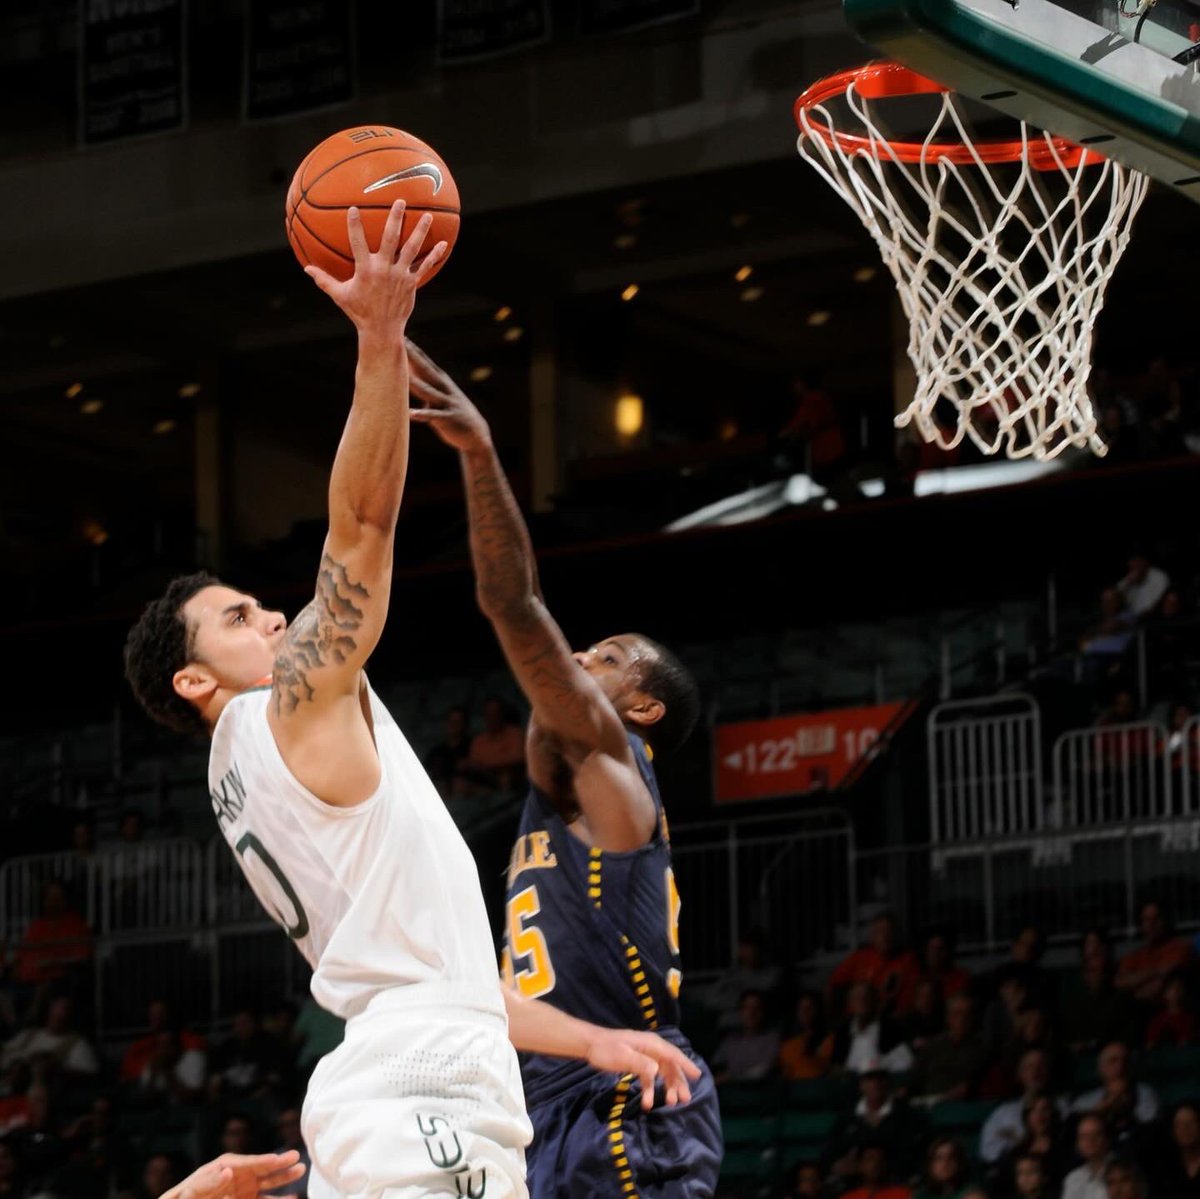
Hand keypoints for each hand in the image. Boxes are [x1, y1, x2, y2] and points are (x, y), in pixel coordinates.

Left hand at [169, 1151, 304, 1198]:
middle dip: (278, 1164)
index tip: (275, 1160)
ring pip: (267, 1184)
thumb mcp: (187, 1194)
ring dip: (283, 1178)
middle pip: (260, 1169)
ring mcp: (242, 1191)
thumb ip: (208, 1183)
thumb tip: (229, 1170)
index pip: (245, 1163)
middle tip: (295, 1157)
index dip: (260, 1162)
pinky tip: (293, 1197)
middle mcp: (235, 1177)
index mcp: (221, 1169)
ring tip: (300, 1170)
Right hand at [305, 200, 446, 336]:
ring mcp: (400, 276)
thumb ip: (324, 279)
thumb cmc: (359, 311)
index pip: (357, 243)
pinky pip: (425, 267)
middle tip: (400, 201)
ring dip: (420, 231)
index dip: (355, 225)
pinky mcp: (411, 283)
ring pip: (412, 249)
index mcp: (365, 270)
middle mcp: (384, 269)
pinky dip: (435, 255)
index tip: (354, 208)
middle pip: (390, 239)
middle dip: (395, 219)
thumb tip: (306, 268)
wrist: (381, 330)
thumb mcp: (339, 295)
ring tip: (428, 216)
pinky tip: (444, 244)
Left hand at [406, 339, 491, 451]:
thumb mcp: (438, 396)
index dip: (413, 350)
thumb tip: (407, 374)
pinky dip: (422, 414)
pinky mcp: (449, 419)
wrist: (476, 434)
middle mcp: (445, 389)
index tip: (399, 335)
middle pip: (427, 370)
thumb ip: (424, 385)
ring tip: (403, 375)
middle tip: (399, 342)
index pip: (425, 362)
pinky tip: (411, 414)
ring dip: (416, 384)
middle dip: (413, 357)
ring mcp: (448, 403)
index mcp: (441, 382)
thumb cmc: (451, 414)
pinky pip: (433, 416)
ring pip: (429, 391)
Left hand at [584, 1027, 700, 1110]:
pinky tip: (648, 1103)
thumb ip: (641, 1063)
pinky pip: (649, 1078)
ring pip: (662, 1073)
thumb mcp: (623, 1056)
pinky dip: (651, 1090)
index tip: (698, 1076)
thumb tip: (657, 1071)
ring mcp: (645, 1056)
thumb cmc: (606, 1049)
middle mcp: (651, 1049)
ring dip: (667, 1088)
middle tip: (685, 1099)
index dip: (686, 1065)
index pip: (673, 1055)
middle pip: (670, 1066)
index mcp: (651, 1044)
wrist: (590, 1045)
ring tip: (671, 1103)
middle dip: (678, 1082)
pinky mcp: (637, 1064)